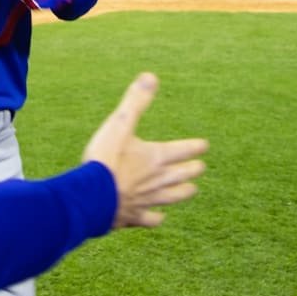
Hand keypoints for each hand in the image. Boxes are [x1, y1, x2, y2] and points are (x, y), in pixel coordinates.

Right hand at [82, 72, 208, 228]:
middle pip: (182, 175)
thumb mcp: (120, 124)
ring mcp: (147, 200)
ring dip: (183, 192)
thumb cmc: (106, 158)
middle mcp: (158, 180)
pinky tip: (158, 217)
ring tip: (191, 190)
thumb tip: (151, 77)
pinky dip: (156, 218)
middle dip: (192, 170)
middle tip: (200, 167)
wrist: (92, 196)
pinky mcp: (133, 215)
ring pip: (173, 197)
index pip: (183, 150)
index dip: (194, 147)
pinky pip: (150, 218)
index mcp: (156, 157)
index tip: (204, 145)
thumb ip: (136, 101)